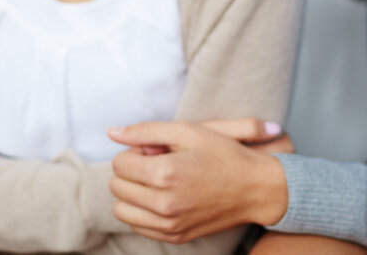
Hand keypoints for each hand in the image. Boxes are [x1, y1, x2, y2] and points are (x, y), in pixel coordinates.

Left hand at [107, 120, 291, 243]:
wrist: (256, 188)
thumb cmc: (223, 153)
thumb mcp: (188, 131)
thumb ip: (145, 130)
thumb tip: (111, 132)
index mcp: (165, 174)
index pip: (119, 163)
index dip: (135, 151)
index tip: (156, 149)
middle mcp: (164, 204)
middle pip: (117, 185)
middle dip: (132, 171)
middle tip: (159, 163)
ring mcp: (169, 224)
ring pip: (122, 209)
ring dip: (133, 192)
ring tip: (159, 181)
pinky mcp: (175, 236)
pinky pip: (138, 226)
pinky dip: (143, 210)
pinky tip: (165, 197)